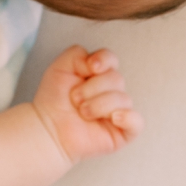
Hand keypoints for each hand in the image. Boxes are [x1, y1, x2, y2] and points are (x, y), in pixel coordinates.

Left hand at [32, 45, 141, 164]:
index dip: (104, 60)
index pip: (112, 59)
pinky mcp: (122, 131)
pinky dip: (127, 118)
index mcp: (99, 74)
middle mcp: (111, 91)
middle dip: (92, 89)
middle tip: (75, 99)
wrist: (48, 127)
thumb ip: (77, 54)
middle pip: (117, 79)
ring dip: (99, 105)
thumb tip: (97, 65)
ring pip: (124, 99)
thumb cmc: (55, 99)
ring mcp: (118, 111)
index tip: (90, 67)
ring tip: (83, 112)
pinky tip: (113, 118)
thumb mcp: (60, 67)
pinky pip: (137, 122)